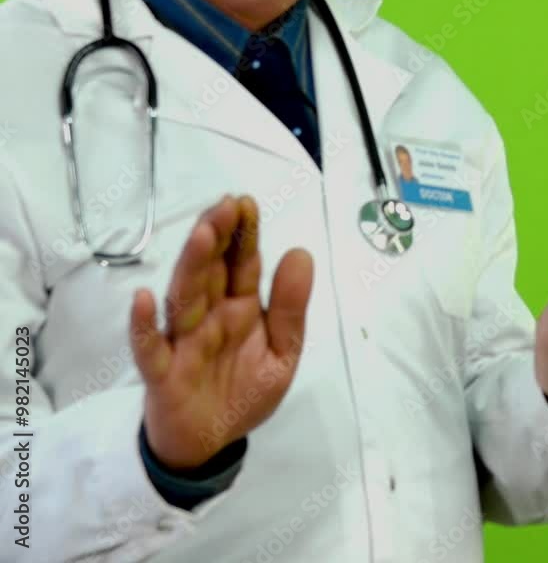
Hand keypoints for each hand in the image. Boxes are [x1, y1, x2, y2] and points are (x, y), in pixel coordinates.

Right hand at [130, 194, 313, 467]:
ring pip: (184, 297)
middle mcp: (209, 315)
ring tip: (201, 235)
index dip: (244, 234)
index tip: (247, 203)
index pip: (242, 264)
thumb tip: (301, 252)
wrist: (209, 446)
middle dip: (217, 237)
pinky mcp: (162, 373)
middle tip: (225, 205)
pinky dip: (144, 325)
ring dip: (191, 266)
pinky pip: (150, 348)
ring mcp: (183, 341)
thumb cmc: (242, 392)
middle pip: (210, 271)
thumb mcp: (281, 354)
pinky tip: (143, 299)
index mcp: (239, 307)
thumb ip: (291, 309)